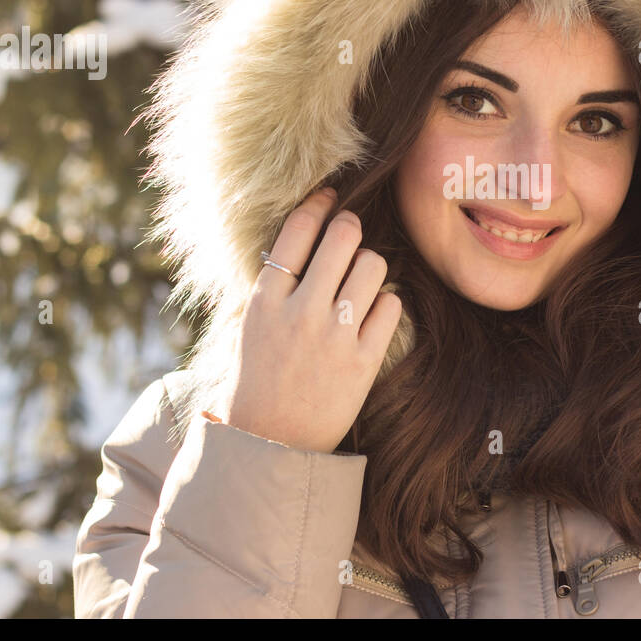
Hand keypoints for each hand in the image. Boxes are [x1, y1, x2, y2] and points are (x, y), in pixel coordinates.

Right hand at [223, 186, 403, 452]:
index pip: (297, 231)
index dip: (318, 204)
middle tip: (351, 230)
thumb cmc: (258, 379)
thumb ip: (273, 285)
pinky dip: (386, 300)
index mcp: (264, 301)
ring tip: (361, 276)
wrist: (271, 444)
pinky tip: (373, 310)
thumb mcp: (250, 326)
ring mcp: (333, 337)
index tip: (330, 196)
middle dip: (350, 225)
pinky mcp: (363, 361)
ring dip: (369, 263)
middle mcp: (299, 313)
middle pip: (342, 237)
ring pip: (372, 265)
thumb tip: (302, 235)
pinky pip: (390, 304)